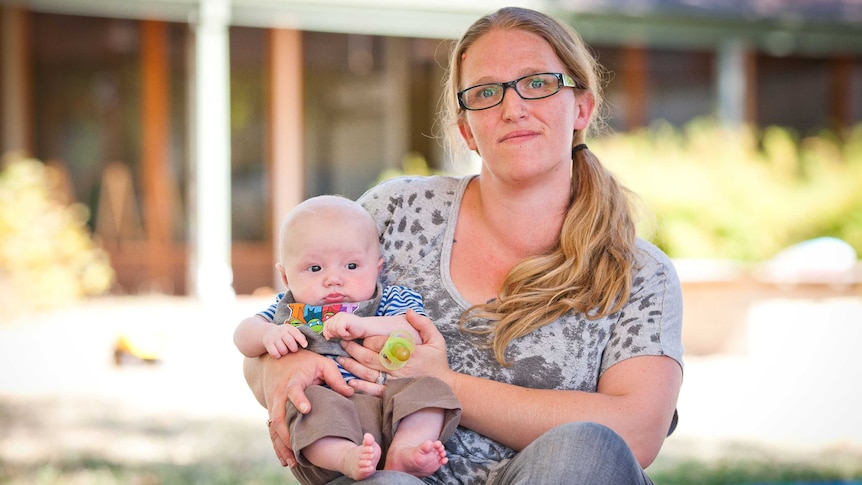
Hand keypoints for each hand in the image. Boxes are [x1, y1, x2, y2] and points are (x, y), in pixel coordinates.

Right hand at [253, 350, 353, 466]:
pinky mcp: (272, 412)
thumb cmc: (304, 361)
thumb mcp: (322, 363)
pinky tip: (284, 459)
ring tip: (291, 462)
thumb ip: (336, 377)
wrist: (275, 360)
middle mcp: (280, 395)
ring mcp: (273, 405)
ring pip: (274, 428)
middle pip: (279, 416)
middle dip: (287, 434)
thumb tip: (350, 394)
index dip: (300, 399)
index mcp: (293, 381)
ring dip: (281, 445)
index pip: (294, 391)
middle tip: (298, 449)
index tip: (307, 410)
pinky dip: (277, 445)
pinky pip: (272, 431)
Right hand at [262, 325, 307, 357]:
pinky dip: (278, 355)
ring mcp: (273, 337)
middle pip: (290, 341)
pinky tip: (278, 354)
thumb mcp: (291, 331)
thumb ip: (299, 336)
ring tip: (285, 351)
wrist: (268, 332)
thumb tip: (305, 343)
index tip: (305, 345)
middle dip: (294, 348)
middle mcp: (280, 331)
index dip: (301, 340)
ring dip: (285, 352)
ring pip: (282, 349)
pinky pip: (274, 353)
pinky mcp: (268, 343)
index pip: (296, 333)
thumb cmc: (284, 334)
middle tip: (294, 350)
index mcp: (288, 328)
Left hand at [322, 312, 359, 340]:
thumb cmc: (355, 332)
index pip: (326, 324)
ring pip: (333, 328)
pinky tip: (349, 333)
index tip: (329, 338)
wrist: (366, 329)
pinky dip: (343, 333)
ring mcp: (341, 315)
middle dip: (334, 334)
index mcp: (336, 317)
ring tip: (347, 333)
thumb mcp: (341, 334)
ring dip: (340, 334)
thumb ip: (333, 333)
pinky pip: (338, 328)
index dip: (326, 332)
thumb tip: (326, 336)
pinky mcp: (345, 318)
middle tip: (344, 335)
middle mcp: (338, 314)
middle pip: (328, 327)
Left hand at [339, 310, 451, 393]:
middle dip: (353, 349)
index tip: (359, 335)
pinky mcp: (393, 394)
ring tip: (341, 359)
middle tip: (343, 343)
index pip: (381, 343)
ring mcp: (395, 382)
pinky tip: (351, 381)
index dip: (367, 339)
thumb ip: (423, 324)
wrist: (445, 390)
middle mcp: (399, 367)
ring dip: (352, 366)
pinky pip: (374, 390)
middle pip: (370, 357)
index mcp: (408, 352)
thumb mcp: (437, 340)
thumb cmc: (438, 364)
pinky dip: (361, 386)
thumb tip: (409, 312)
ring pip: (368, 373)